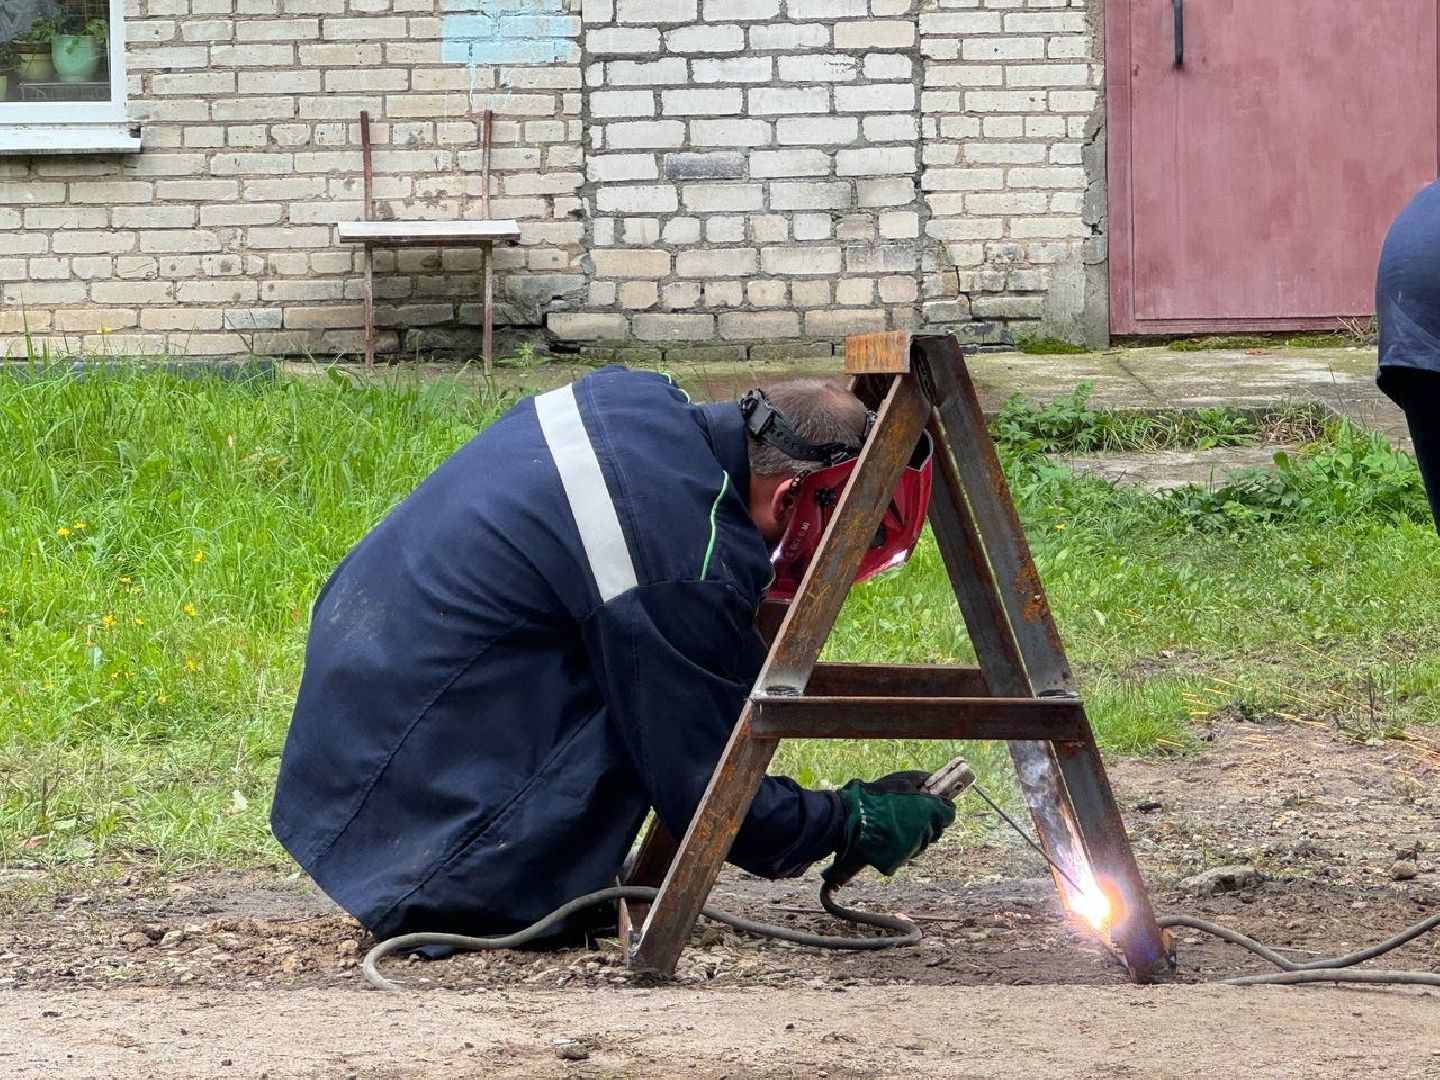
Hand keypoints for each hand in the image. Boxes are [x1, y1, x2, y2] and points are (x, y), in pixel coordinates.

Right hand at [828, 771, 956, 878]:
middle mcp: (925, 833)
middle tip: (908, 812)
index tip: (932, 803)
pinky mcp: (898, 861)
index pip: (949, 813)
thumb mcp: (900, 780)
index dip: (941, 807)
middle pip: (935, 829)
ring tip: (894, 822)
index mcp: (930, 812)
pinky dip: (899, 845)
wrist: (851, 818)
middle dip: (926, 821)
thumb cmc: (877, 796)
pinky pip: (905, 853)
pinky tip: (886, 835)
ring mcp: (912, 849)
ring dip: (913, 833)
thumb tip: (932, 778)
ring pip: (920, 842)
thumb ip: (920, 779)